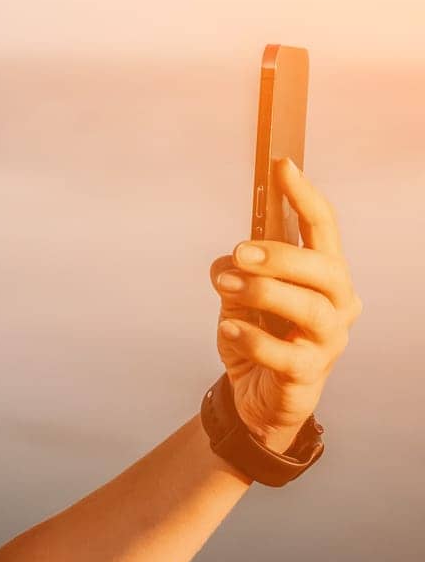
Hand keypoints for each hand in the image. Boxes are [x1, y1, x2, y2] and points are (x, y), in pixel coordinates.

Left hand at [208, 157, 362, 451]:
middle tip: (238, 253)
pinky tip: (229, 328)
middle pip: (325, 268)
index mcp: (324, 277)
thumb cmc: (257, 336)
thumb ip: (236, 272)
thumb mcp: (238, 296)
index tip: (281, 165)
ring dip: (262, 292)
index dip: (304, 195)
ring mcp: (328, 341)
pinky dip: (253, 338)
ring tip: (225, 288)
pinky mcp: (308, 374)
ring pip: (309, 308)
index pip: (324, 229)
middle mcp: (337, 305)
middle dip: (280, 255)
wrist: (257, 396)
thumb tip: (228, 262)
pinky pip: (285, 353)